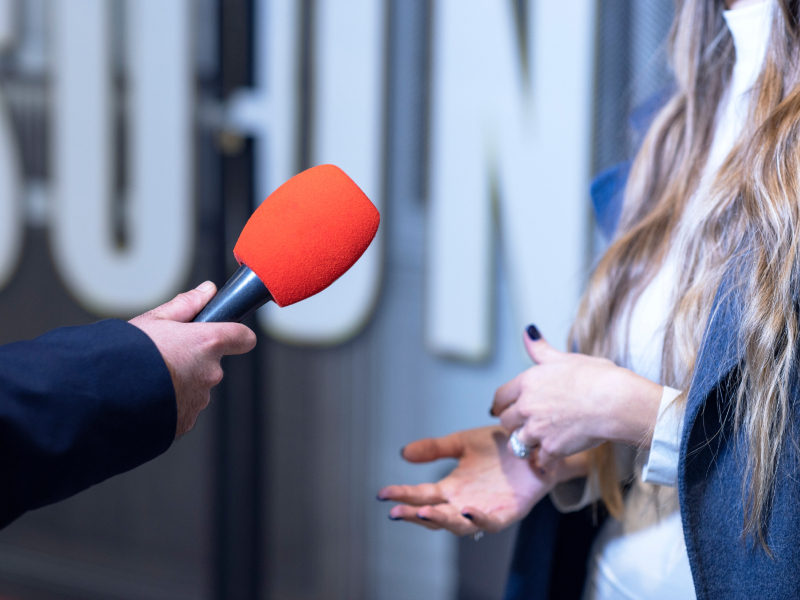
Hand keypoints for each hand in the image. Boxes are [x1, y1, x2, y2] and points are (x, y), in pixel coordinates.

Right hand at [129, 281, 256, 437]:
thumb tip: (207, 291)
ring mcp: (199, 400)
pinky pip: (183, 409)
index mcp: (208, 343)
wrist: (105, 395)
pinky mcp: (186, 421)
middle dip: (194, 361)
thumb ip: (187, 304)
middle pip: (212, 364)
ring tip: (151, 379)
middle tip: (164, 357)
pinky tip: (148, 397)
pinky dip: (171, 404)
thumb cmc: (127, 354)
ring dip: (181, 383)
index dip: (236, 336)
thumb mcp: (154, 319)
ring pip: (197, 387)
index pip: (243, 338)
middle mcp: (210, 373)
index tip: (228, 335)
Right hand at [377, 426, 585, 535]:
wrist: (534, 442)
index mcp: (452, 488)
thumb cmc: (499, 446)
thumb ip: (434, 449)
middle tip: (396, 511)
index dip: (402, 495)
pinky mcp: (508, 512)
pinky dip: (479, 520)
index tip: (382, 493)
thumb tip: (403, 453)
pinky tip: (467, 511)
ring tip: (424, 512)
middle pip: (435, 516)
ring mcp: (486, 510)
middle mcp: (465, 502)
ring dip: (441, 520)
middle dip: (414, 515)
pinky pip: (492, 523)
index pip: (421, 495)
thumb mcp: (462, 442)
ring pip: (459, 525)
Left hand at [491, 325, 661, 469]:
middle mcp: (527, 406)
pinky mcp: (552, 448)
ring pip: (518, 442)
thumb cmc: (596, 377)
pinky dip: (546, 462)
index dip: (500, 404)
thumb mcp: (565, 358)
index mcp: (527, 382)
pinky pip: (540, 460)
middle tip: (525, 425)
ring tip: (537, 442)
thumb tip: (528, 332)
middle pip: (505, 421)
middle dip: (514, 424)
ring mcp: (538, 429)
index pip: (499, 397)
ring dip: (527, 443)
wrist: (615, 402)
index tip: (501, 409)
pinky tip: (552, 460)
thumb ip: (541, 350)